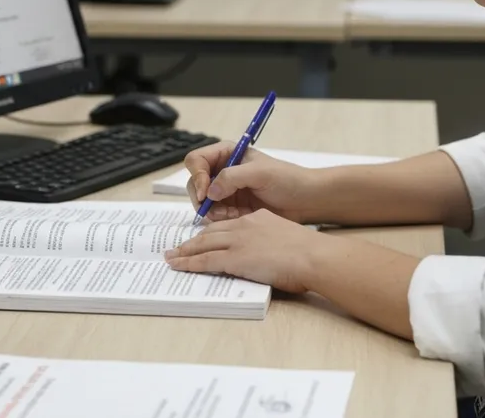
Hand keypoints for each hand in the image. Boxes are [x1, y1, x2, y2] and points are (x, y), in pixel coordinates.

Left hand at [164, 209, 318, 292]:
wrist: (313, 257)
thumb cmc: (309, 253)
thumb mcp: (286, 237)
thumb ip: (271, 241)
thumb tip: (267, 254)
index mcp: (257, 219)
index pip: (228, 225)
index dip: (212, 232)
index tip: (202, 238)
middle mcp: (244, 226)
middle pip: (211, 232)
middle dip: (192, 241)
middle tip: (178, 247)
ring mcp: (238, 242)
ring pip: (203, 245)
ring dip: (185, 252)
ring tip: (172, 257)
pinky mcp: (235, 258)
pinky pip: (205, 260)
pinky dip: (189, 263)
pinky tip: (178, 266)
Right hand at [184, 142, 315, 222]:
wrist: (305, 201)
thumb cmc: (287, 179)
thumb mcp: (259, 173)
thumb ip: (232, 177)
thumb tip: (209, 191)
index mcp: (226, 154)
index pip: (196, 161)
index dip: (197, 175)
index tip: (206, 192)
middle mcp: (222, 170)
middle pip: (195, 182)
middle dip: (202, 197)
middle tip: (212, 209)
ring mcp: (225, 190)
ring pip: (202, 201)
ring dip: (211, 210)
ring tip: (231, 214)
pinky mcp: (231, 207)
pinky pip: (214, 214)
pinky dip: (220, 218)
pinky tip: (236, 217)